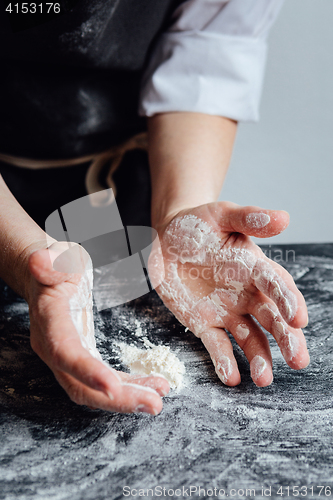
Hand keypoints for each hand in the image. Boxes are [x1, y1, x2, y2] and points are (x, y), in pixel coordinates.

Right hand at [26, 242, 168, 413]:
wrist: (49, 275)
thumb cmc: (58, 263)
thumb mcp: (59, 255)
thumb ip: (52, 261)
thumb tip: (41, 261)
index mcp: (49, 321)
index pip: (65, 352)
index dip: (87, 371)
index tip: (113, 386)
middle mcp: (54, 348)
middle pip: (80, 385)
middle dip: (116, 399)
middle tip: (154, 405)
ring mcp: (67, 358)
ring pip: (93, 391)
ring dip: (126, 399)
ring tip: (158, 399)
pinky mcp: (82, 358)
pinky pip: (104, 381)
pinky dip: (128, 387)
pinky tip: (152, 386)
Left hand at [154, 202, 308, 386]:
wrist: (167, 237)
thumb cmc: (199, 224)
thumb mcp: (222, 215)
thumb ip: (249, 218)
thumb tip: (284, 218)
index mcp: (255, 267)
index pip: (277, 285)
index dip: (288, 301)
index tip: (298, 318)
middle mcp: (247, 294)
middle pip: (271, 318)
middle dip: (286, 338)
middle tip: (298, 359)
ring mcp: (227, 311)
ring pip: (250, 338)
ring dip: (259, 358)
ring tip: (264, 379)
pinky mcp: (205, 324)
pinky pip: (217, 345)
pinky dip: (224, 362)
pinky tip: (231, 378)